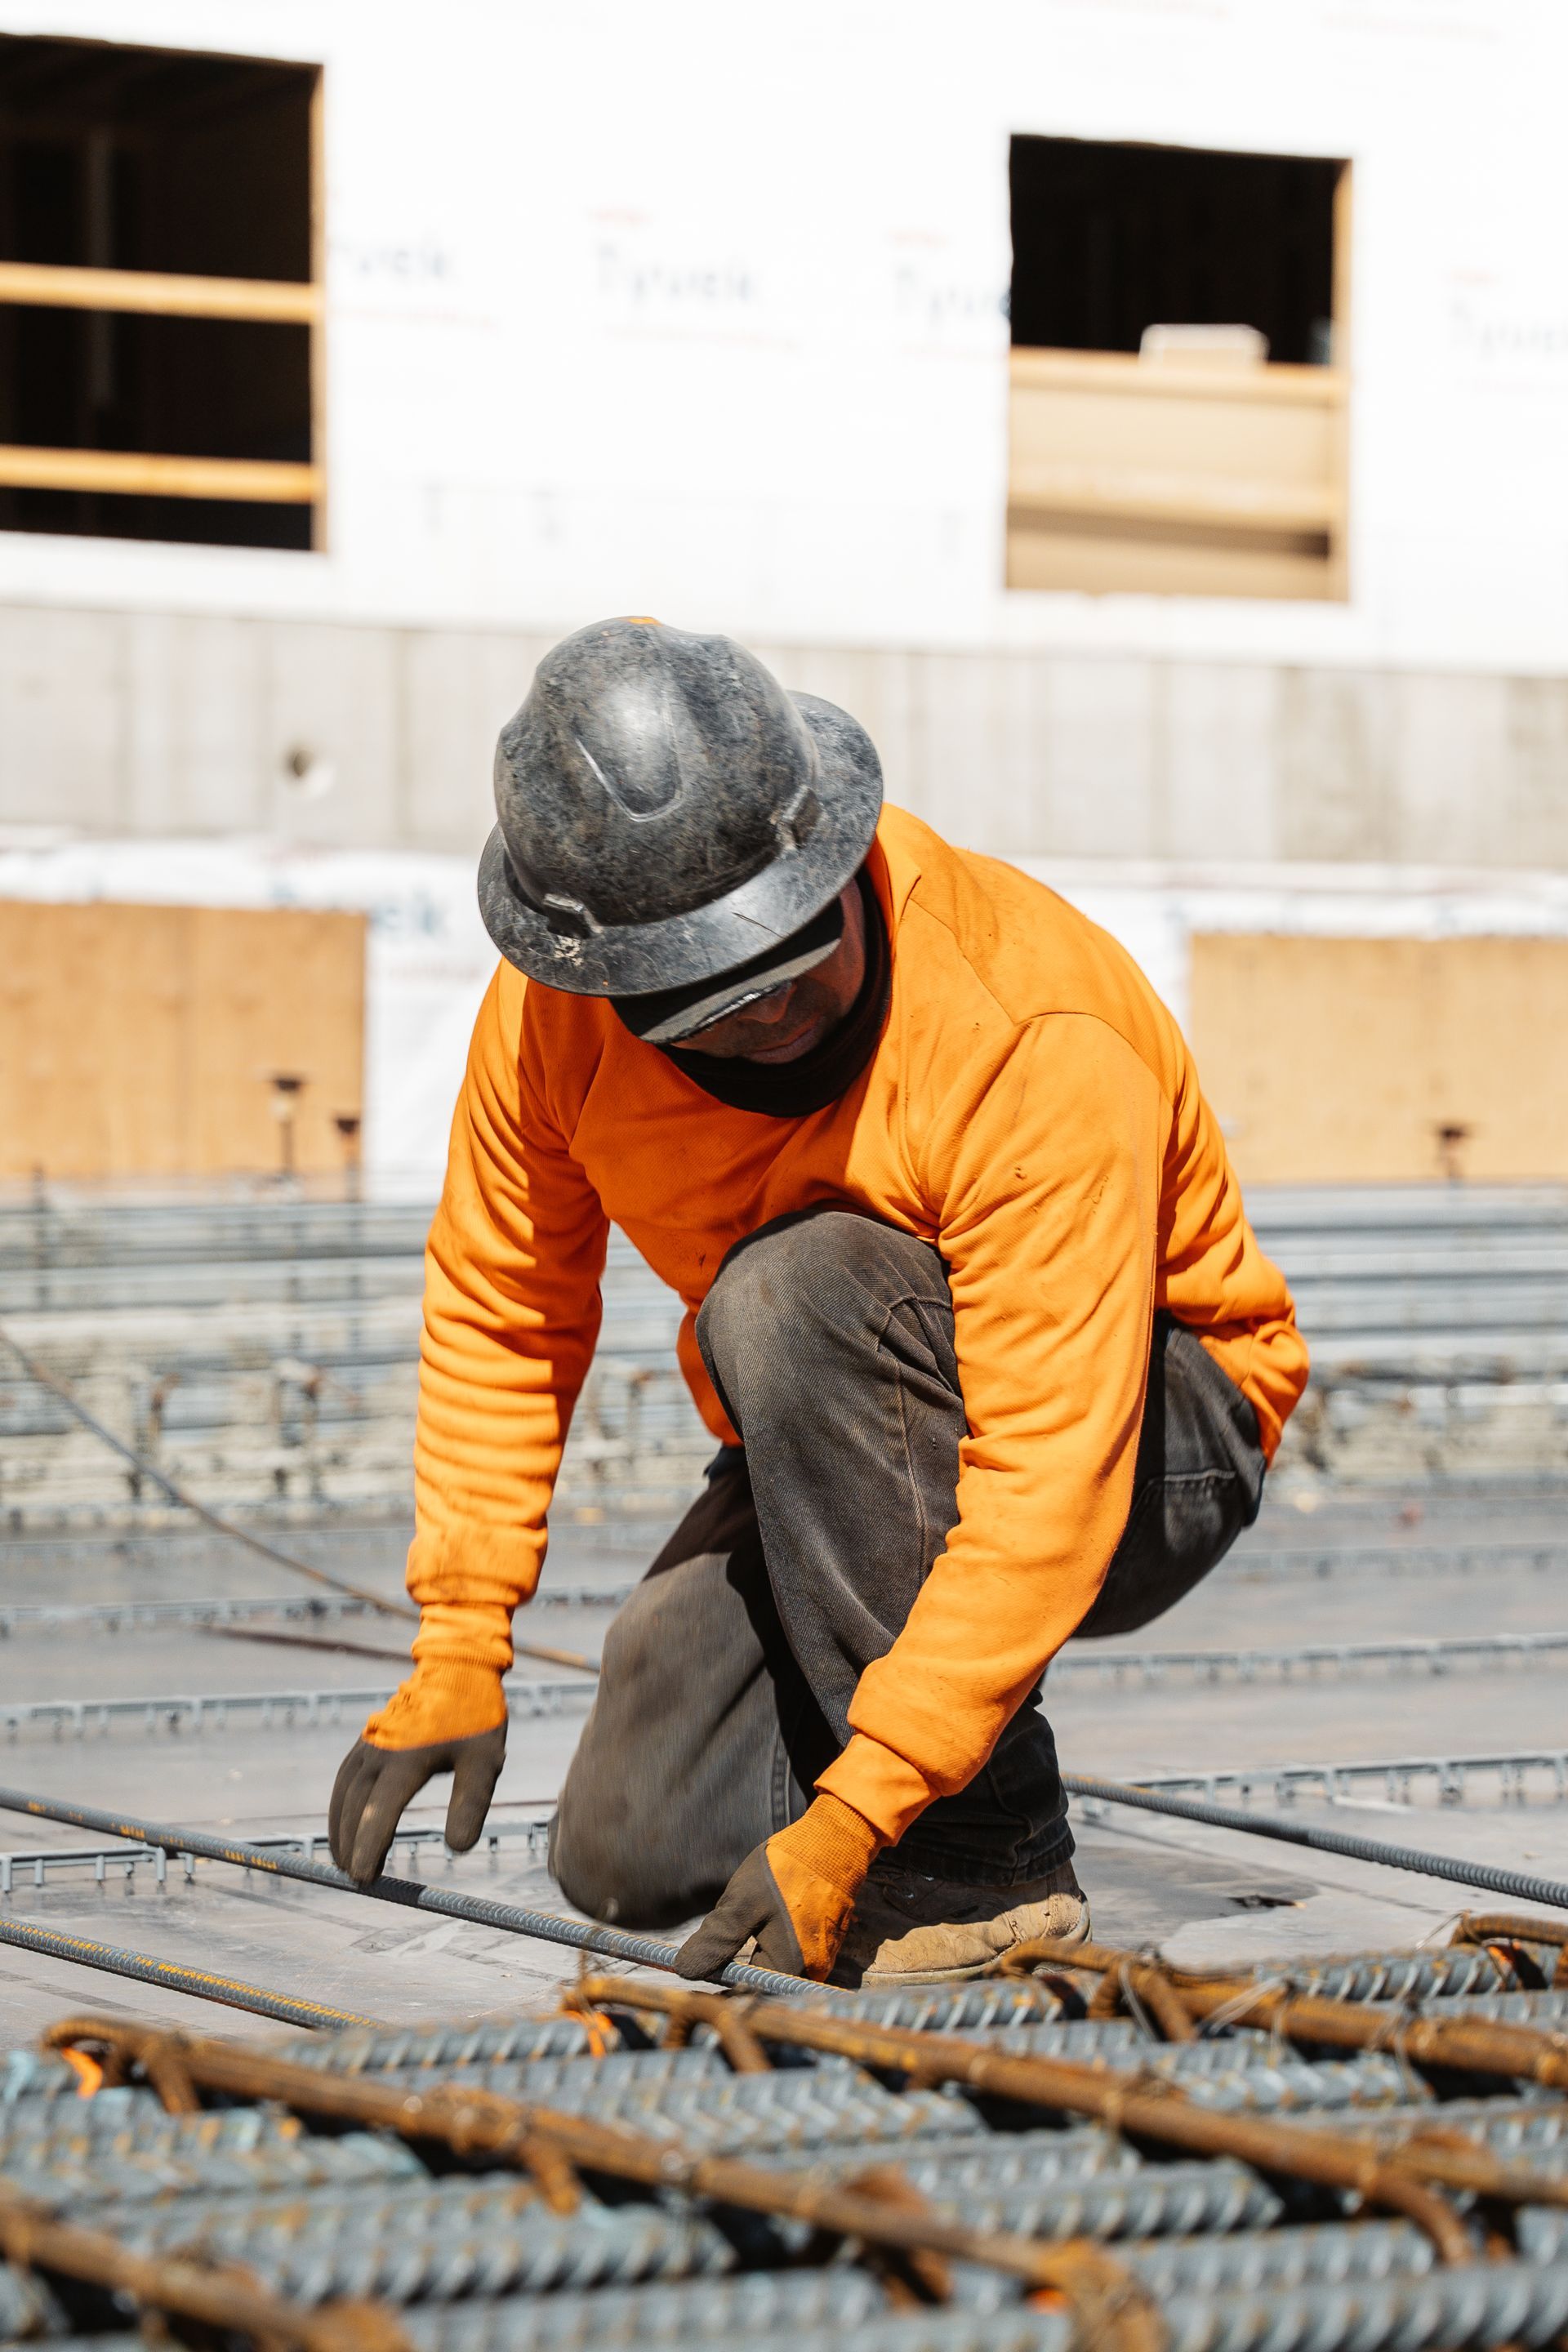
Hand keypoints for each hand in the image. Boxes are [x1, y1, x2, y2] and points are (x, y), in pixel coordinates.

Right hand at [329, 1661, 507, 1882]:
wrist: (458, 1668)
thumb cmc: (475, 1717)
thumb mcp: (485, 1763)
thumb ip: (470, 1804)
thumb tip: (456, 1849)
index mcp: (408, 1758)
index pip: (379, 1811)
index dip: (369, 1846)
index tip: (365, 1877)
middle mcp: (380, 1750)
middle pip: (354, 1805)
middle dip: (350, 1845)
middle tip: (356, 1880)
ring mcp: (370, 1742)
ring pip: (343, 1791)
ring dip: (339, 1827)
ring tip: (344, 1861)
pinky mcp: (367, 1738)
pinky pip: (345, 1776)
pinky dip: (340, 1804)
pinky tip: (345, 1822)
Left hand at [673, 1791, 880, 1982]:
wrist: (834, 1840)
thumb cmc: (786, 1870)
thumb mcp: (743, 1901)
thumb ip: (717, 1940)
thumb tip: (685, 1971)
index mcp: (790, 1968)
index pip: (746, 1993)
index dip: (719, 1987)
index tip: (696, 1975)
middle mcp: (811, 1972)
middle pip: (764, 1983)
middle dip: (739, 1971)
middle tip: (716, 1947)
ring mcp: (822, 1956)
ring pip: (777, 1966)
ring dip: (757, 1955)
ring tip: (742, 1929)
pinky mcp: (825, 1941)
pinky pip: (793, 1953)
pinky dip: (774, 1943)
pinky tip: (766, 1922)